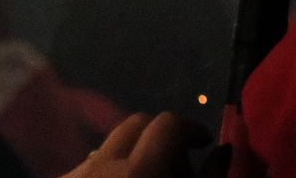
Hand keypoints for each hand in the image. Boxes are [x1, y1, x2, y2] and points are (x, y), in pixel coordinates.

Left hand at [63, 113, 202, 177]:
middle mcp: (101, 166)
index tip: (203, 143)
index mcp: (139, 172)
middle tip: (177, 168)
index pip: (168, 124)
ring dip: (133, 159)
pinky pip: (87, 166)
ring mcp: (75, 175)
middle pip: (136, 126)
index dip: (191, 128)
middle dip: (161, 138)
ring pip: (109, 148)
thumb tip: (220, 153)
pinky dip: (107, 173)